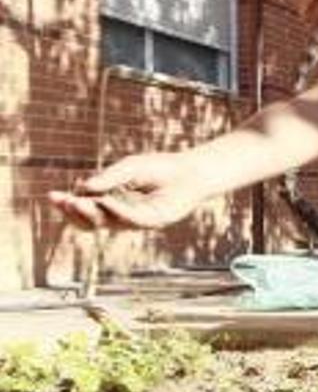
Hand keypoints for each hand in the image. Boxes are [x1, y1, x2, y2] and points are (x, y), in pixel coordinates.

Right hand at [49, 153, 205, 229]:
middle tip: (62, 200)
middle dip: (73, 212)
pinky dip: (116, 210)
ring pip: (107, 223)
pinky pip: (129, 219)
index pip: (84, 208)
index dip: (68, 204)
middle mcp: (121, 214)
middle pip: (90, 221)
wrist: (191, 172)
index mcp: (111, 201)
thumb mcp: (129, 167)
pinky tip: (105, 201)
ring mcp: (136, 220)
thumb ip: (109, 177)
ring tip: (77, 202)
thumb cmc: (159, 168)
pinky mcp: (152, 222)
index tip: (52, 195)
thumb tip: (84, 187)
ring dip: (90, 213)